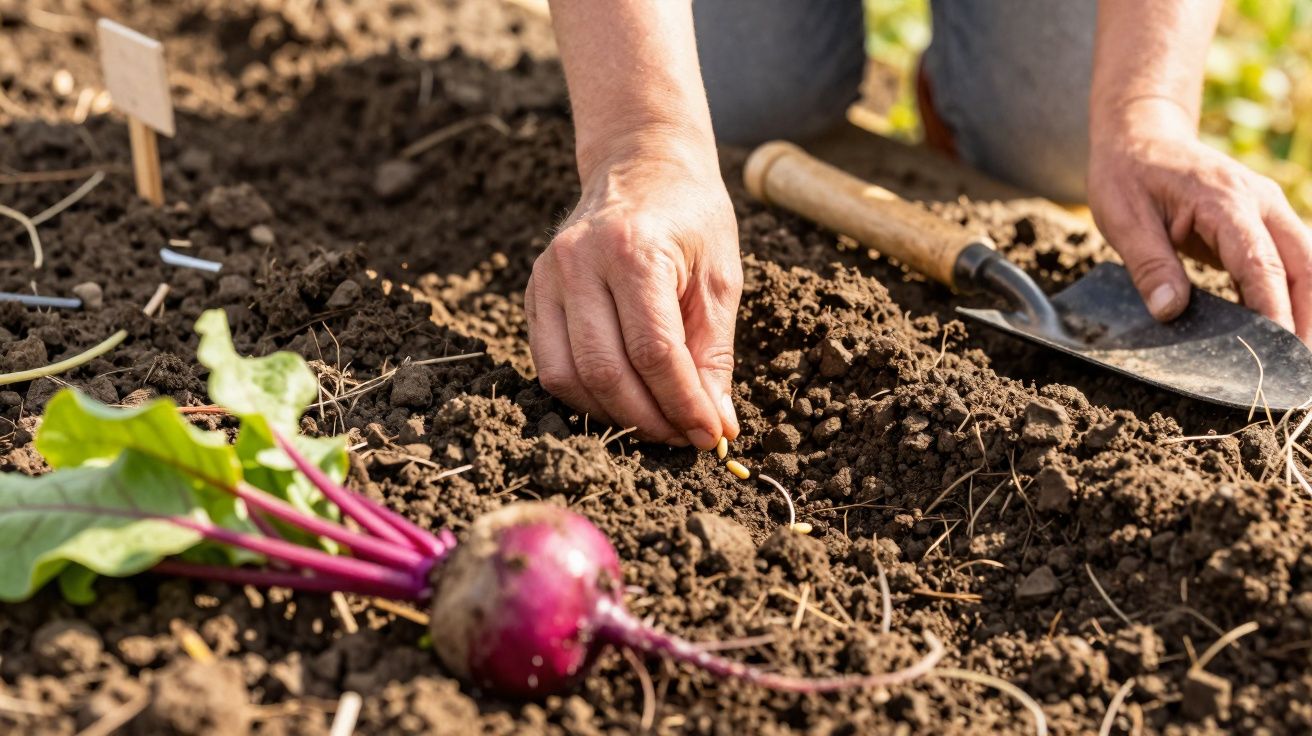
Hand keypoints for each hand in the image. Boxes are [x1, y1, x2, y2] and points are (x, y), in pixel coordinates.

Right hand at [525, 137, 741, 447]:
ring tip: (656, 423)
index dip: (683, 404)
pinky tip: (623, 400)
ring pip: (567, 377)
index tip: (709, 436)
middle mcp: (578, 261)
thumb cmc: (690, 219)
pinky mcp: (533, 292)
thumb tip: (715, 426)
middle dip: (649, 419)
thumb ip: (714, 354)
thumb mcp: (721, 278)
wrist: (640, 166)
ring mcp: (547, 276)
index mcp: (633, 250)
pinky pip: (549, 365)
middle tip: (683, 437)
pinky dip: (586, 396)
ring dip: (614, 416)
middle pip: (604, 371)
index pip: (654, 351)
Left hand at [1088, 99, 1311, 341]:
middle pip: (1303, 264)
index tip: (1279, 348)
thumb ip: (1149, 264)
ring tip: (1294, 355)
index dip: (1273, 309)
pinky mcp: (1261, 222)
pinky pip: (1286, 261)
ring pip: (1305, 263)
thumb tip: (1170, 311)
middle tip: (1297, 364)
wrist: (1140, 138)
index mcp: (1225, 200)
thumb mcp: (1124, 219)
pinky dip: (1289, 293)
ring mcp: (1266, 210)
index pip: (1261, 263)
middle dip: (1306, 314)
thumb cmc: (1128, 176)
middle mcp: (1259, 202)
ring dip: (1306, 306)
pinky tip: (1279, 329)